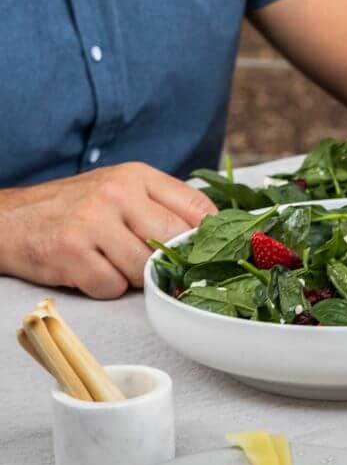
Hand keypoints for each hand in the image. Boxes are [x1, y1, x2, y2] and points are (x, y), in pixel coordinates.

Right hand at [0, 163, 216, 298]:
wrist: (12, 219)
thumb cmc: (76, 206)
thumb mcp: (121, 188)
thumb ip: (161, 204)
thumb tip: (209, 232)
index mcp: (138, 176)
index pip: (196, 206)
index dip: (208, 236)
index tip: (209, 252)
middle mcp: (118, 194)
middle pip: (173, 239)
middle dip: (172, 261)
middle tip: (165, 270)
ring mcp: (93, 222)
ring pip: (143, 268)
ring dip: (136, 278)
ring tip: (118, 265)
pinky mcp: (70, 253)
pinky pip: (111, 287)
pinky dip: (107, 288)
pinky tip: (94, 273)